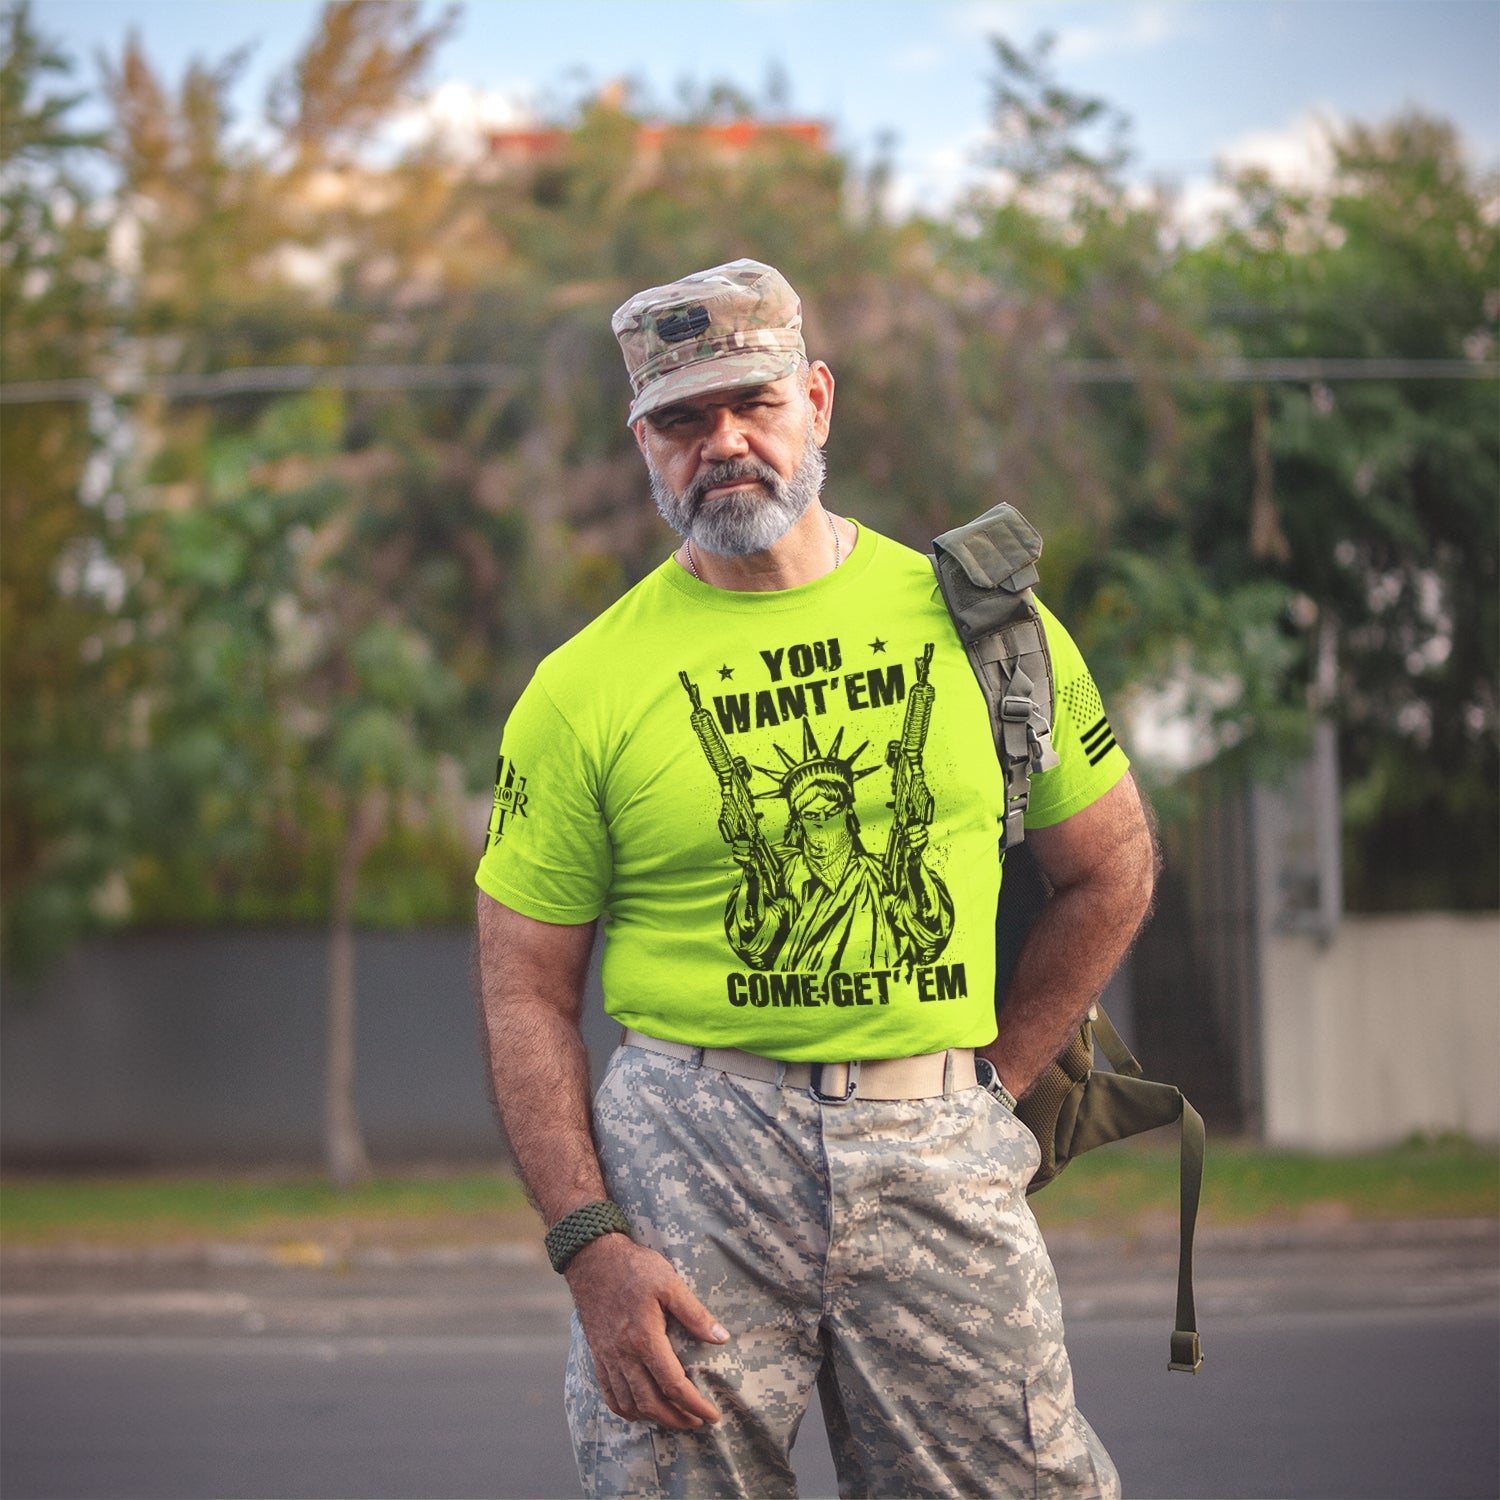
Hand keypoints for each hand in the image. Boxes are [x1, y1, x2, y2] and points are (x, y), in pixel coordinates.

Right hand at [564, 1231, 729, 1429]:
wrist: (593, 1258)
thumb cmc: (634, 1268)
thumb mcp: (670, 1283)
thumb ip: (695, 1314)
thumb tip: (721, 1338)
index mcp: (645, 1339)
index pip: (674, 1385)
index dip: (695, 1405)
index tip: (713, 1416)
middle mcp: (624, 1355)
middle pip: (651, 1403)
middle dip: (677, 1419)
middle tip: (696, 1423)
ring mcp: (608, 1357)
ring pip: (629, 1403)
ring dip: (653, 1418)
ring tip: (673, 1418)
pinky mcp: (598, 1354)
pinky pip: (609, 1393)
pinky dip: (625, 1409)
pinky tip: (638, 1410)